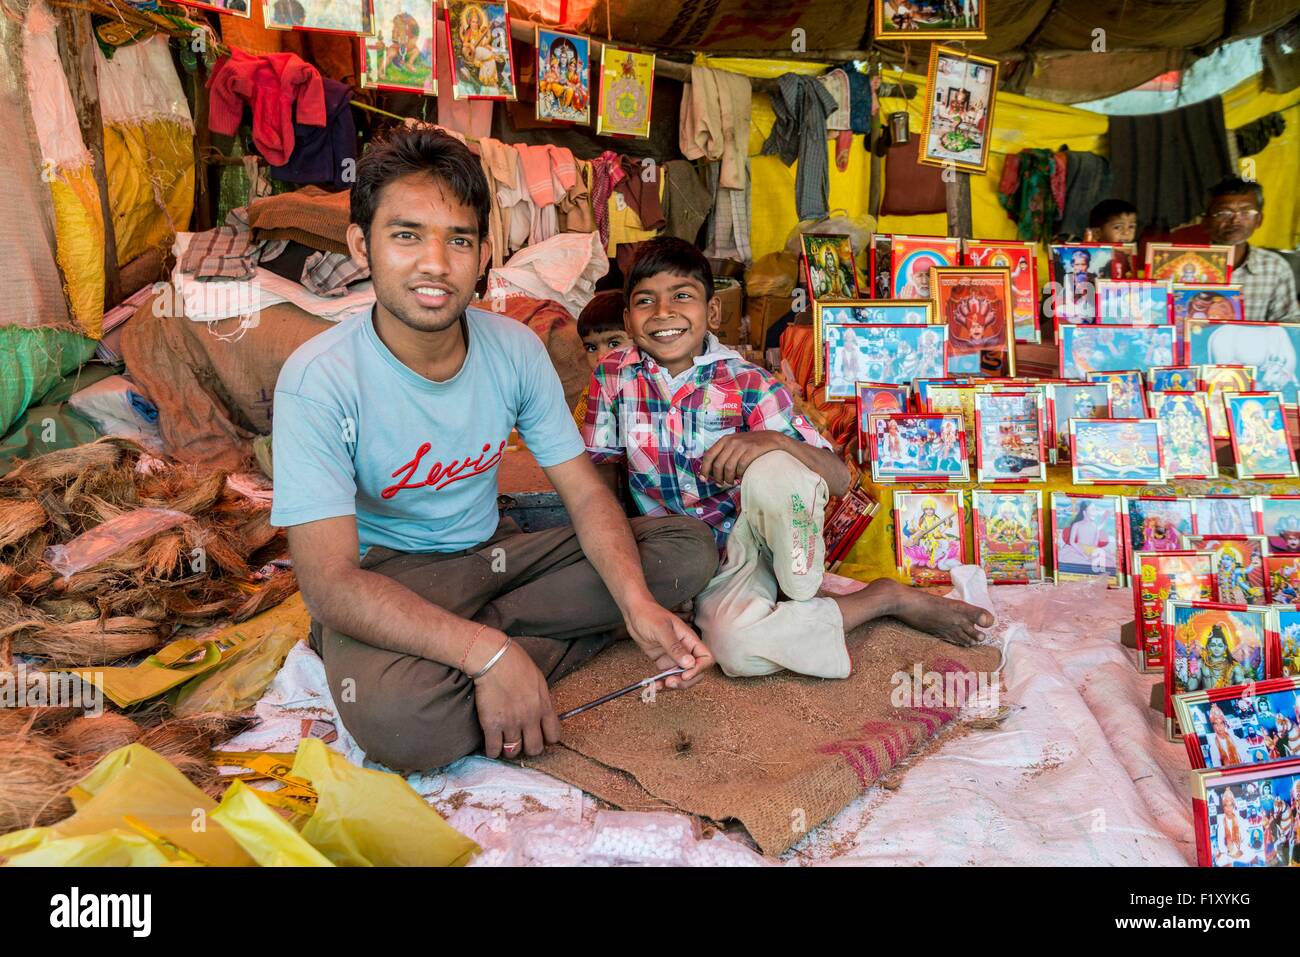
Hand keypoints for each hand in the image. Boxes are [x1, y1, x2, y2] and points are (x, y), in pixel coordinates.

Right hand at [472, 637, 559, 759]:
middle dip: (528, 748)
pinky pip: (493, 749)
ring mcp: (511, 723)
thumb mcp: (538, 680)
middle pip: (534, 749)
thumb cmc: (516, 662)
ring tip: (505, 743)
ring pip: (513, 751)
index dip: (546, 739)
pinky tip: (491, 746)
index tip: (539, 735)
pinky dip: (492, 751)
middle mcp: (530, 718)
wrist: (493, 659)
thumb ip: (541, 699)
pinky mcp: (492, 725)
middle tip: (521, 742)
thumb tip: (540, 710)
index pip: (553, 736)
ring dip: (509, 750)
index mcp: (544, 706)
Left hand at [623, 599, 714, 689]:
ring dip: (673, 685)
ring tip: (659, 686)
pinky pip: (667, 676)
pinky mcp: (664, 661)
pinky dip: (662, 684)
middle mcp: (685, 650)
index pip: (706, 658)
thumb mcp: (661, 629)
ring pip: (681, 677)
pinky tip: (654, 686)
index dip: (699, 669)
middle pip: (695, 672)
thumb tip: (689, 663)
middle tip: (670, 682)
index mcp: (690, 640)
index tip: (685, 674)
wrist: (634, 613)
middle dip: (685, 681)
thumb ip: (674, 647)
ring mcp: (674, 657)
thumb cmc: (649, 615)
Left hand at [699, 431, 786, 485]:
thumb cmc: (752, 446)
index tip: (703, 479)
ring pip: (728, 468)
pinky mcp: (752, 450)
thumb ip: (724, 454)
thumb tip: (712, 471)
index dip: (704, 469)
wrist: (773, 439)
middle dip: (718, 478)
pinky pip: (741, 467)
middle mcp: (732, 441)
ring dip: (728, 479)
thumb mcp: (735, 445)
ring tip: (732, 482)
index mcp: (725, 440)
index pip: (709, 455)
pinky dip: (739, 475)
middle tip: (721, 484)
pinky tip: (741, 478)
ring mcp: (742, 445)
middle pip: (718, 464)